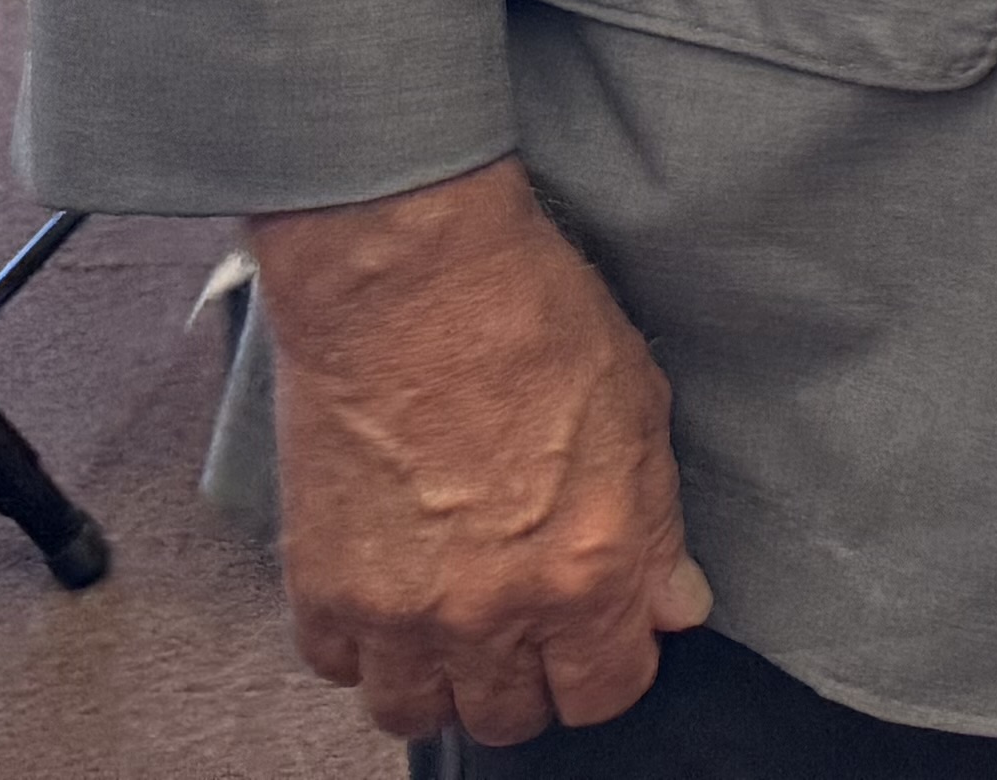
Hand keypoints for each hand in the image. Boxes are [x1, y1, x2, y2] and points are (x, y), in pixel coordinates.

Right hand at [249, 159, 711, 744]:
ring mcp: (400, 609)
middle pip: (510, 716)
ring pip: (416, 712)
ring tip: (454, 623)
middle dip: (528, 678)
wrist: (413, 279)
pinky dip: (363, 646)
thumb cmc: (534, 322)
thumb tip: (675, 604)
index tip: (604, 639)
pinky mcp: (322, 586)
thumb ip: (656, 529)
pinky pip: (337, 667)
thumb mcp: (639, 414)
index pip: (606, 692)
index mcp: (588, 572)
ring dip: (441, 679)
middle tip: (528, 625)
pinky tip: (389, 594)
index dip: (611, 667)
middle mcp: (493, 612)